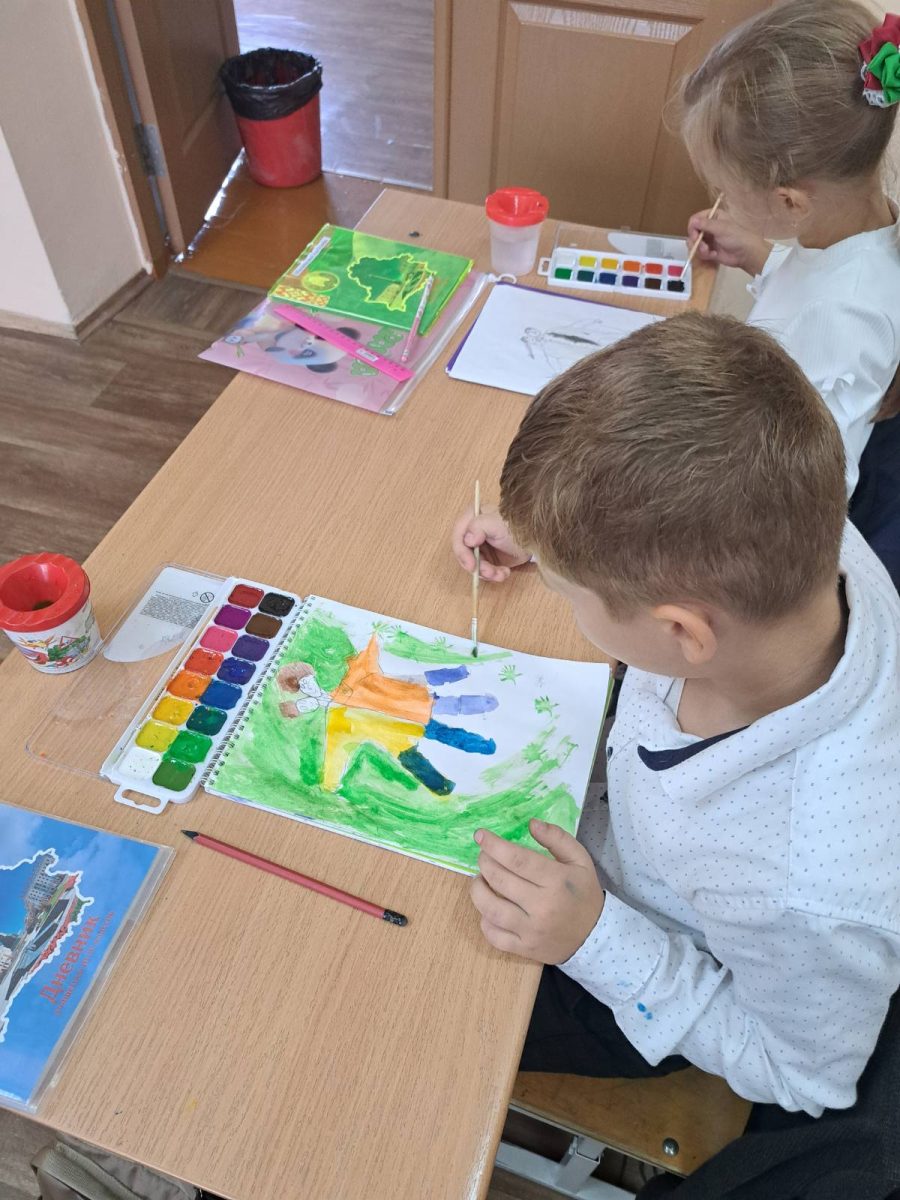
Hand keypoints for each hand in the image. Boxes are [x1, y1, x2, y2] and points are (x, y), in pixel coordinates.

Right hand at [451, 504, 530, 582]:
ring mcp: (480, 547)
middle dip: (477, 567)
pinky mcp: (489, 559)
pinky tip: (505, 573)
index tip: (471, 565)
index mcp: (471, 519)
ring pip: (475, 566)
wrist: (534, 538)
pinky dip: (494, 575)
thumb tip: (468, 541)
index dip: (462, 553)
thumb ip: (478, 527)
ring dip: (487, 573)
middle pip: (465, 555)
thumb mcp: (496, 523)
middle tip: (489, 573)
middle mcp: (473, 533)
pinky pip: (484, 571)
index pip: (458, 537)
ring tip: (500, 574)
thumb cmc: (515, 526)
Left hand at [470, 820, 604, 962]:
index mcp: (556, 881)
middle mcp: (542, 906)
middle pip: (500, 880)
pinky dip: (484, 920)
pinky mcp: (525, 949)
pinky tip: (488, 909)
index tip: (480, 835)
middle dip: (485, 863)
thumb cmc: (583, 893)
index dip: (494, 845)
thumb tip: (531, 823)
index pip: (517, 859)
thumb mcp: (580, 859)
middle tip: (484, 856)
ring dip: (478, 890)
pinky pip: (494, 935)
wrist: (595, 936)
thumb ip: (557, 838)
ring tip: (480, 880)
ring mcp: (531, 930)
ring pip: (491, 909)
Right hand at [687, 207, 770, 275]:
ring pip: (694, 244)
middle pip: (692, 232)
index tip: (695, 236)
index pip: (694, 220)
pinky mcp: (709, 250)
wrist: (745, 253)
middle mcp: (709, 227)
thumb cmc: (736, 236)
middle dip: (696, 241)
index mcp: (713, 217)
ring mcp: (708, 239)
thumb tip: (692, 221)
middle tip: (703, 247)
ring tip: (710, 252)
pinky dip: (705, 255)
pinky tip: (714, 255)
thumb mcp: (721, 228)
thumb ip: (705, 224)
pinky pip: (699, 252)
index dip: (692, 228)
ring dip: (700, 249)